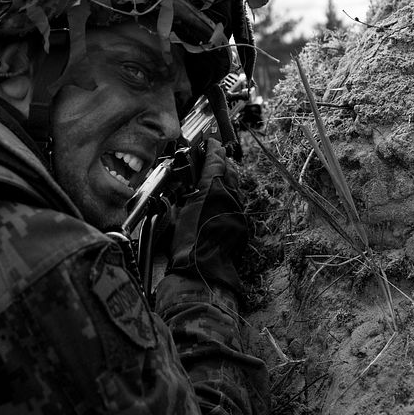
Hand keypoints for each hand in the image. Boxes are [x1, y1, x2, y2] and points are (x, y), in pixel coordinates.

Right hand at [166, 137, 246, 293]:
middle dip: (221, 161)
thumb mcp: (174, 216)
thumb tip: (173, 194)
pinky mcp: (240, 224)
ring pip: (235, 186)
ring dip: (225, 178)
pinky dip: (227, 196)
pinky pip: (235, 202)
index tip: (210, 142)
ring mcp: (237, 211)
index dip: (212, 149)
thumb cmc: (187, 245)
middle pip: (230, 170)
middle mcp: (230, 197)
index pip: (216, 160)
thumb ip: (177, 199)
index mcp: (213, 190)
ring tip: (213, 177)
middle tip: (212, 156)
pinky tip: (215, 202)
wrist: (203, 272)